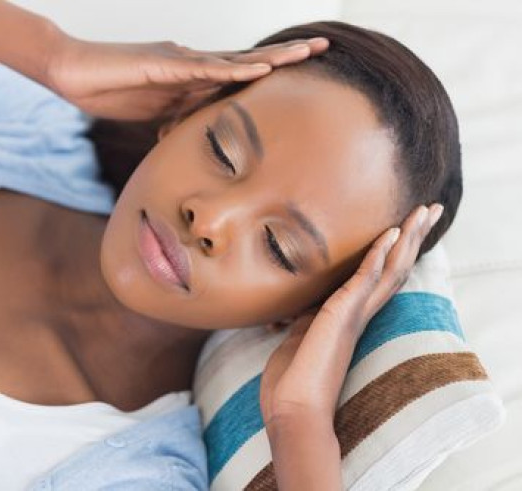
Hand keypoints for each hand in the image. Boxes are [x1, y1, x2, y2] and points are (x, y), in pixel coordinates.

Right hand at [44, 35, 328, 120]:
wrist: (73, 72)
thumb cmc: (108, 89)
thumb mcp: (151, 112)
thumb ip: (174, 119)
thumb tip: (189, 137)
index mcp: (190, 76)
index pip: (237, 75)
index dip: (270, 72)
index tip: (301, 72)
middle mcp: (191, 62)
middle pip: (246, 61)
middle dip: (284, 56)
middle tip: (321, 48)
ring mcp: (179, 61)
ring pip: (233, 59)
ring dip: (270, 58)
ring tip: (305, 52)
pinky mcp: (162, 65)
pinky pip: (203, 68)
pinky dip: (232, 71)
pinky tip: (258, 70)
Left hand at [259, 203, 444, 424]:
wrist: (292, 412)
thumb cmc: (291, 383)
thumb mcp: (295, 339)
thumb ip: (304, 319)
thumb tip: (296, 308)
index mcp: (349, 319)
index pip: (379, 278)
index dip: (394, 252)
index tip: (404, 228)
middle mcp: (359, 315)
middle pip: (395, 268)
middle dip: (414, 238)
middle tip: (432, 209)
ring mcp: (353, 315)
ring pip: (390, 269)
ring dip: (408, 237)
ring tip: (425, 210)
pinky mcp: (342, 315)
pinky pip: (365, 278)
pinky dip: (379, 253)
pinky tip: (392, 232)